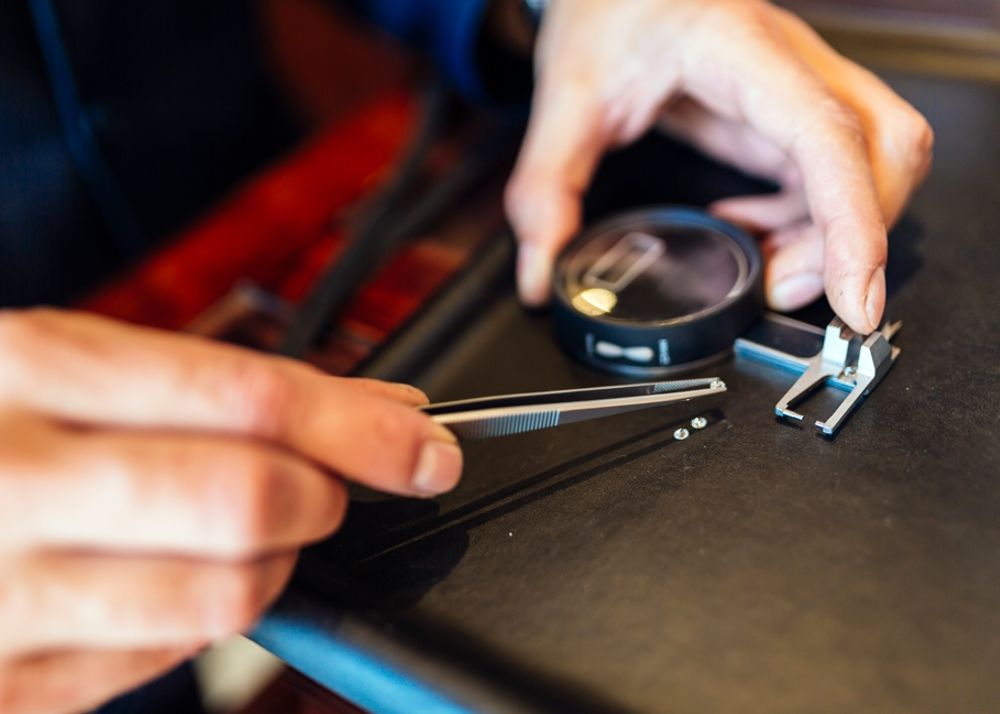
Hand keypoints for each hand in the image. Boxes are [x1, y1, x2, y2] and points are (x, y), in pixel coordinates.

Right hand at [0, 309, 461, 713]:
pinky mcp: (7, 684)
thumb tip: (371, 410)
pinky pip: (167, 658)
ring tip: (251, 531)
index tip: (423, 442)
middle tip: (321, 486)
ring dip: (275, 562)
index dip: (360, 423)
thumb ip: (210, 388)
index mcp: (24, 370)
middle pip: (248, 499)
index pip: (243, 395)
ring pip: (225, 593)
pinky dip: (207, 616)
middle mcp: (5, 481)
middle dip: (322, 494)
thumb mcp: (60, 366)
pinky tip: (171, 579)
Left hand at [505, 0, 932, 333]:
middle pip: (885, 152)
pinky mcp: (789, 113)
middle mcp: (791, 66)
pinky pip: (835, 175)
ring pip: (876, 164)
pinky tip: (757, 235)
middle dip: (852, 239)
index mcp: (740, 52)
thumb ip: (546, 190)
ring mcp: (800, 88)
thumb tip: (541, 271)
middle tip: (781, 288)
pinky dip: (811, 222)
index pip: (826, 138)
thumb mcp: (566, 98)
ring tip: (764, 270)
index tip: (855, 296)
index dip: (851, 224)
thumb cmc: (607, 8)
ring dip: (833, 236)